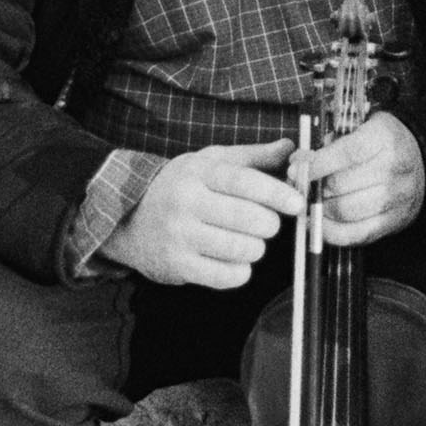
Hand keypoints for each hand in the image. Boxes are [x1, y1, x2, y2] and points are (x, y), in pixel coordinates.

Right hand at [103, 141, 301, 292]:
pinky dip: (240, 271)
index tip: (296, 203)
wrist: (129, 218)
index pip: (245, 182)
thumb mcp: (211, 162)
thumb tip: (291, 148)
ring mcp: (179, 235)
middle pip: (249, 219)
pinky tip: (233, 259)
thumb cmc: (181, 187)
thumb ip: (253, 157)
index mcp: (199, 172)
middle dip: (269, 225)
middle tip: (266, 224)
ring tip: (247, 241)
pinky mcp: (177, 265)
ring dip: (256, 248)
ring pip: (243, 249)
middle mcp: (186, 202)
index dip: (276, 193)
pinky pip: (227, 276)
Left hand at [308, 112, 425, 248]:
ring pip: (345, 211)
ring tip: (310, 202)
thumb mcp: (361, 127)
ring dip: (319, 209)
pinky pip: (355, 234)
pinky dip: (330, 232)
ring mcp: (396, 199)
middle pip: (340, 186)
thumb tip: (299, 162)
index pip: (346, 154)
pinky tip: (319, 221)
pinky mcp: (393, 222)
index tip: (295, 169)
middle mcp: (393, 169)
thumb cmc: (382, 142)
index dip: (316, 164)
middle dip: (313, 188)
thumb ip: (331, 141)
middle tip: (300, 187)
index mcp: (384, 138)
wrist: (422, 160)